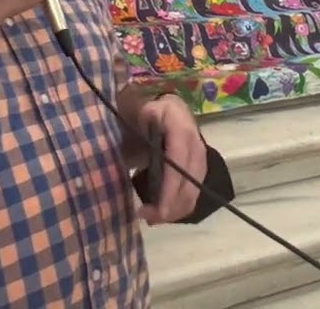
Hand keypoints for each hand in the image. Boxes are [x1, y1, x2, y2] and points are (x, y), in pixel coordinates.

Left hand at [137, 95, 206, 224]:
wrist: (158, 102)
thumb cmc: (140, 110)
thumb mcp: (131, 119)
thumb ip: (130, 142)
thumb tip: (120, 173)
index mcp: (178, 122)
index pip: (178, 160)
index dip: (170, 187)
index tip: (157, 210)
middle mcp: (195, 138)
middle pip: (192, 179)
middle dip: (173, 204)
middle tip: (148, 217)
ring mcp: (200, 151)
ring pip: (196, 187)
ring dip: (177, 207)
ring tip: (153, 217)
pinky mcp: (198, 163)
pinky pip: (194, 188)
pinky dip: (181, 203)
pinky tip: (164, 211)